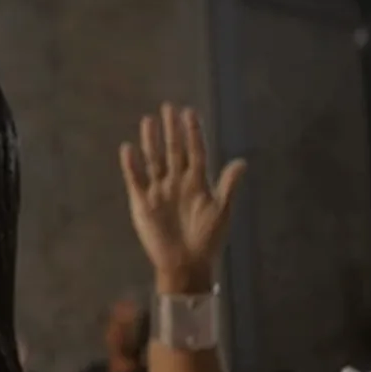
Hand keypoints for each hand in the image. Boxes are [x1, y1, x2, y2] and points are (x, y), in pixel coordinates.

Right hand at [119, 103, 245, 292]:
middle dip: (172, 129)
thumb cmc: (207, 240)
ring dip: (152, 141)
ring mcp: (159, 191)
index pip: (195, 151)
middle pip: (174, 150)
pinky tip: (128, 149)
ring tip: (149, 121)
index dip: (193, 132)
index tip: (189, 112)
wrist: (186, 264)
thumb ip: (228, 186)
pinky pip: (135, 179)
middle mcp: (177, 182)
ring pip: (154, 159)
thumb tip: (242, 161)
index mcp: (197, 182)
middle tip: (169, 107)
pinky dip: (131, 165)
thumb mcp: (222, 211)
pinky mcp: (142, 202)